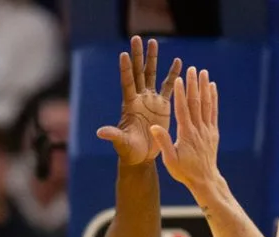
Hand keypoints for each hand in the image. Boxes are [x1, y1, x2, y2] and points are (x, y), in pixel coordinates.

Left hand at [97, 36, 181, 165]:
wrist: (142, 157)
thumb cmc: (129, 151)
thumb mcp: (122, 143)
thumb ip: (114, 135)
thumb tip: (100, 132)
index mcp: (130, 105)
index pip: (127, 82)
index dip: (125, 69)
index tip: (123, 54)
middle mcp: (139, 99)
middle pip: (138, 72)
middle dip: (138, 55)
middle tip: (137, 38)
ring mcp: (151, 100)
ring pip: (152, 75)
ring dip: (153, 59)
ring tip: (153, 41)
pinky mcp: (162, 106)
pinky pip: (169, 87)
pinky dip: (173, 74)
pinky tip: (178, 61)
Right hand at [150, 67, 220, 189]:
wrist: (204, 179)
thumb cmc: (184, 171)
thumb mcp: (170, 160)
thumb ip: (163, 143)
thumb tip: (154, 127)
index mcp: (186, 134)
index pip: (183, 110)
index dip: (181, 94)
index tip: (180, 80)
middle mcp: (199, 129)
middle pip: (196, 103)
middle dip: (194, 85)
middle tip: (193, 69)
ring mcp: (207, 129)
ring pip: (206, 104)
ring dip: (205, 87)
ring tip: (204, 72)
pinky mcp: (213, 132)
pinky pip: (214, 111)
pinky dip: (214, 98)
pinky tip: (213, 87)